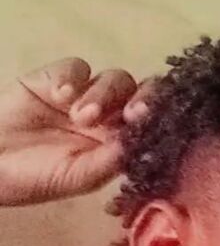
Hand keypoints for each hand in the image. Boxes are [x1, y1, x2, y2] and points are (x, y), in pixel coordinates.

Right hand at [0, 57, 156, 205]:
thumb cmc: (36, 177)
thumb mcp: (78, 177)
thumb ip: (110, 160)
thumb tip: (138, 143)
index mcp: (121, 143)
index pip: (153, 123)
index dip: (157, 117)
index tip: (148, 122)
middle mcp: (110, 118)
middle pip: (141, 94)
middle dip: (142, 98)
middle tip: (132, 112)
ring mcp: (85, 96)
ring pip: (113, 80)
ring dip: (102, 95)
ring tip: (80, 115)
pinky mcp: (56, 78)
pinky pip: (75, 67)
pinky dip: (72, 78)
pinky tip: (60, 95)